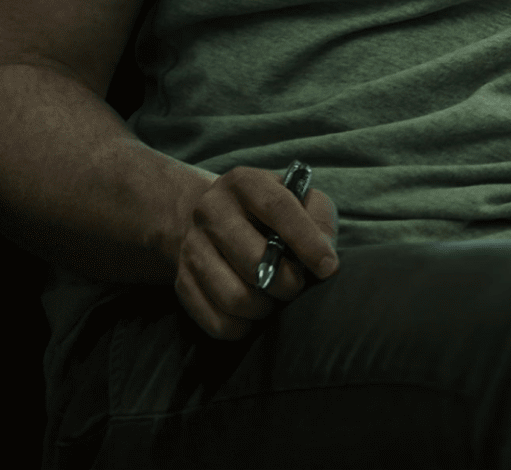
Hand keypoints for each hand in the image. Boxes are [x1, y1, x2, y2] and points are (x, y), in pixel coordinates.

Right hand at [168, 166, 337, 339]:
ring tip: (275, 299)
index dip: (306, 240)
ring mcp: (191, 247)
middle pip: (254, 260)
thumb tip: (323, 258)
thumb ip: (319, 219)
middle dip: (287, 283)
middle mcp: (211, 210)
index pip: (277, 208)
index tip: (328, 267)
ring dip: (265, 308)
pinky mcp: (182, 281)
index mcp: (245, 183)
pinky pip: (215, 321)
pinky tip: (254, 314)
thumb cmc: (274, 213)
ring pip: (234, 296)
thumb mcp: (301, 199)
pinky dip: (242, 326)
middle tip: (297, 285)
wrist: (216, 219)